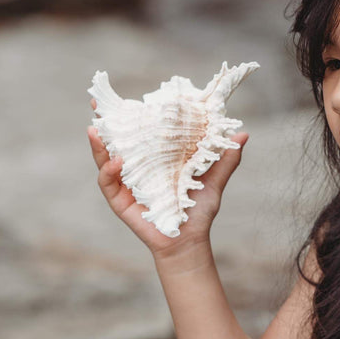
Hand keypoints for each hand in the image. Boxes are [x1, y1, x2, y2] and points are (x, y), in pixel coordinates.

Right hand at [87, 97, 248, 260]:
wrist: (189, 241)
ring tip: (95, 130)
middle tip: (96, 105)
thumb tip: (243, 135)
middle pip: (115, 142)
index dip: (129, 116)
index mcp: (154, 159)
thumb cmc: (199, 211)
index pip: (138, 133)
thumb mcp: (213, 180)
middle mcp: (136, 169)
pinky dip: (109, 171)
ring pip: (105, 160)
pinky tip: (115, 161)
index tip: (125, 97)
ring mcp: (125, 184)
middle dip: (104, 124)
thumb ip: (225, 159)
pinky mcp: (119, 201)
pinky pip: (108, 183)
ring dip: (98, 145)